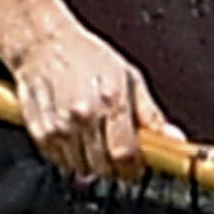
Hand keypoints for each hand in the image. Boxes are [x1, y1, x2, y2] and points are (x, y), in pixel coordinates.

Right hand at [9, 19, 162, 179]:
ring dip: (93, 163)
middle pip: (103, 166)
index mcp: (111, 100)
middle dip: (116, 168)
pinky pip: (61, 162)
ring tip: (96, 139)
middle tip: (119, 153)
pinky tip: (77, 137)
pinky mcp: (40, 133)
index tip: (139, 167)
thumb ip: (151, 114)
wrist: (44, 46)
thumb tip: (173, 139)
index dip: (134, 168)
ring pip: (82, 168)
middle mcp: (83, 115)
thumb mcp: (130, 78)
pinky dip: (72, 157)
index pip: (125, 153)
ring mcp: (59, 126)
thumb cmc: (88, 57)